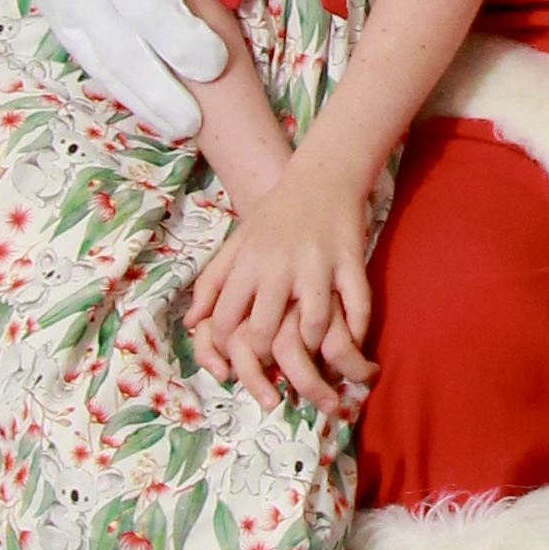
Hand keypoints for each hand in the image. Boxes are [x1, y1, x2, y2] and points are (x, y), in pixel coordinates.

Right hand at [0, 0, 225, 139]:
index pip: (149, 7)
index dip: (182, 40)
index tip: (216, 62)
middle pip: (126, 49)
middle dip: (162, 90)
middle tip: (195, 121)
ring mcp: (67, 6)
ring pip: (106, 62)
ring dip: (142, 98)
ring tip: (178, 126)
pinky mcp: (58, 14)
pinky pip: (88, 58)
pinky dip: (115, 85)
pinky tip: (142, 102)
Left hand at [191, 166, 378, 412]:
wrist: (322, 175)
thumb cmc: (275, 214)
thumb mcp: (236, 243)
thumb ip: (211, 283)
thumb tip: (192, 323)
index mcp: (247, 263)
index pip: (226, 321)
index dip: (229, 352)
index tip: (242, 363)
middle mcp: (278, 265)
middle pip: (266, 331)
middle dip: (271, 362)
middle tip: (279, 374)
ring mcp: (317, 264)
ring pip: (312, 325)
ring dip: (314, 352)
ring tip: (318, 363)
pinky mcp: (350, 260)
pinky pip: (356, 306)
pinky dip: (357, 332)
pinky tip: (355, 345)